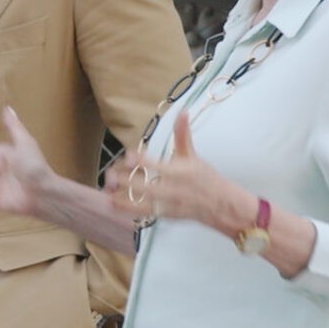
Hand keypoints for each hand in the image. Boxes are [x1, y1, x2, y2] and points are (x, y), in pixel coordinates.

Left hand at [107, 111, 253, 232]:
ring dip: (122, 197)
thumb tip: (183, 112)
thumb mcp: (193, 155)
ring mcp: (168, 204)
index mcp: (180, 172)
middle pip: (145, 186)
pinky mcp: (165, 215)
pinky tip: (113, 202)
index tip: (127, 154)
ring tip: (107, 189)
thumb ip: (182, 135)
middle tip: (110, 173)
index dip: (140, 160)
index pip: (157, 166)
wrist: (221, 205)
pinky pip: (143, 213)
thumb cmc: (205, 178)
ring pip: (142, 202)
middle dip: (126, 180)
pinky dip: (127, 209)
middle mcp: (173, 189)